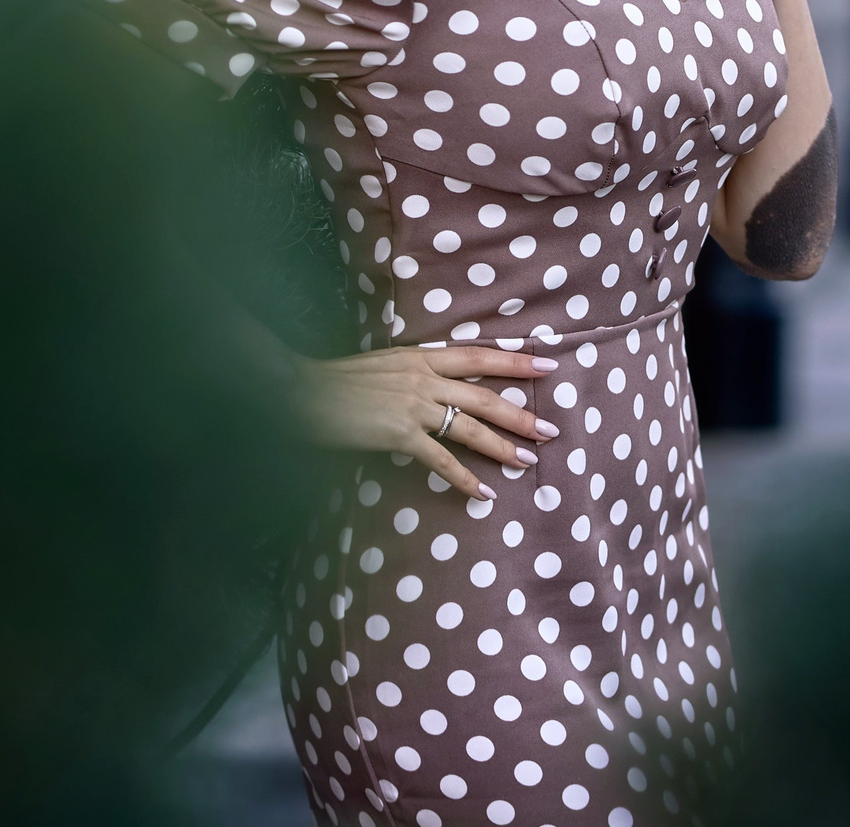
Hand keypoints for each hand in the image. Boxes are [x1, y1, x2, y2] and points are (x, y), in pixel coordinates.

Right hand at [293, 345, 562, 498]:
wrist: (297, 390)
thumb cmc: (333, 381)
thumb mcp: (381, 366)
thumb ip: (412, 375)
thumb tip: (437, 389)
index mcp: (419, 356)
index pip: (479, 355)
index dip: (516, 359)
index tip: (548, 361)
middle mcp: (423, 376)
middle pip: (485, 394)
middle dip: (521, 412)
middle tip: (552, 428)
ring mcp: (412, 404)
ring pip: (471, 427)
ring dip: (502, 446)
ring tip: (528, 461)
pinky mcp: (398, 432)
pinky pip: (441, 460)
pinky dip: (464, 479)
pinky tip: (482, 494)